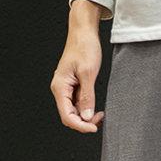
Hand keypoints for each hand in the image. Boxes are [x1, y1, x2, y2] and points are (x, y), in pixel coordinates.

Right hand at [50, 0, 104, 133]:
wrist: (83, 32)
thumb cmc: (84, 47)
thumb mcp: (88, 73)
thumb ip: (87, 97)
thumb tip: (86, 116)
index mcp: (60, 87)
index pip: (67, 116)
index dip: (80, 126)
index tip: (94, 128)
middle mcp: (61, 90)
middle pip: (70, 116)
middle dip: (84, 122)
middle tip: (100, 118)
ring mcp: (67, 89)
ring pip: (75, 112)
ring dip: (87, 116)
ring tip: (100, 113)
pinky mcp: (74, 87)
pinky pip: (79, 104)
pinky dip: (87, 109)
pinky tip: (96, 109)